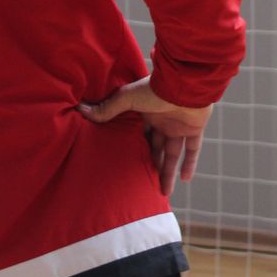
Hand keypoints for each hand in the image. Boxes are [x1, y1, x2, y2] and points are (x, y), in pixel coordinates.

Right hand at [79, 78, 212, 194]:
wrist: (184, 84)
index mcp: (146, 112)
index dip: (135, 148)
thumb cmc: (155, 88)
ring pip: (173, 153)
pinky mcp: (195, 129)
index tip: (127, 164)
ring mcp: (179, 125)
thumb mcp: (127, 99)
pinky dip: (190, 163)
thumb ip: (108, 108)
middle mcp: (163, 120)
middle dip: (150, 164)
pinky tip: (184, 179)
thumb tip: (81, 111)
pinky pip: (193, 150)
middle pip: (156, 148)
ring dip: (168, 171)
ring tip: (163, 192)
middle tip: (144, 184)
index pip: (140, 134)